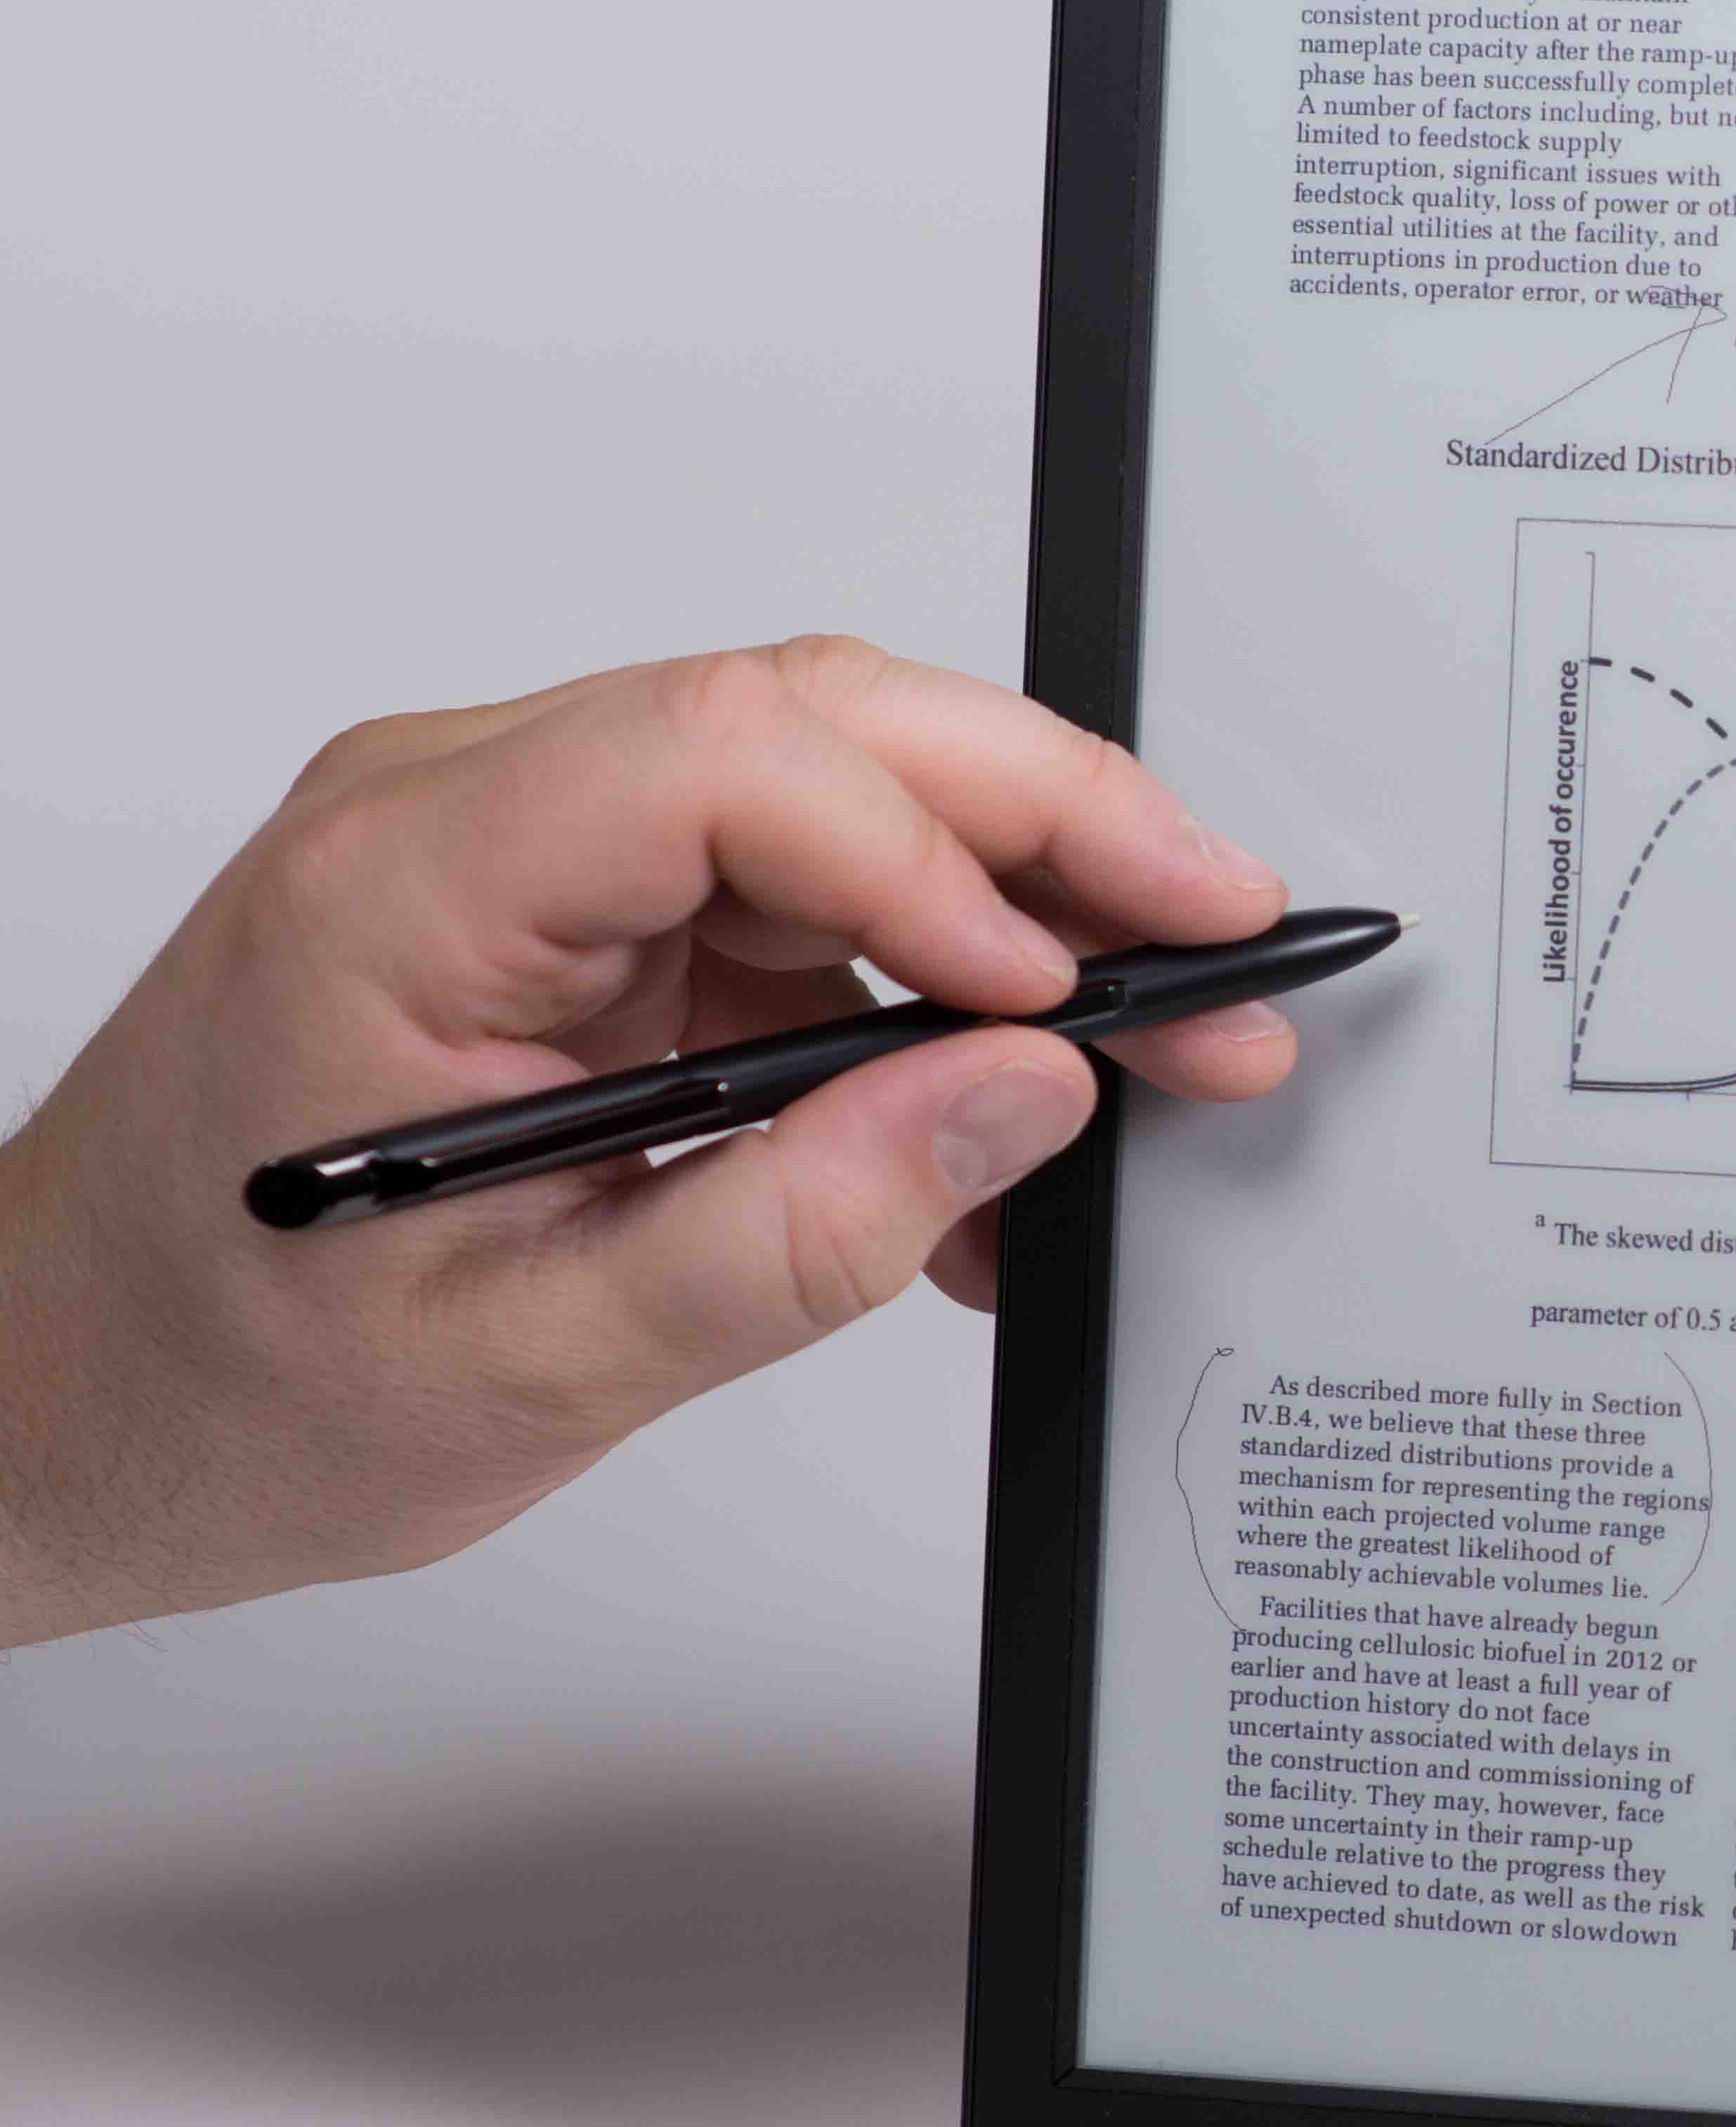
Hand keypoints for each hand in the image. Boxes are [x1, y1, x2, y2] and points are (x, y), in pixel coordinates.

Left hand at [0, 638, 1298, 1646]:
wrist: (58, 1401)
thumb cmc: (218, 1383)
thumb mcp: (526, 1364)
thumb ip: (793, 1235)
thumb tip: (1021, 1095)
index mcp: (405, 883)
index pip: (729, 758)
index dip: (935, 857)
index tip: (1066, 1003)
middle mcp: (467, 811)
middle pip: (822, 725)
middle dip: (1059, 830)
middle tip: (1228, 950)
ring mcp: (529, 851)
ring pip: (847, 798)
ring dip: (1025, 920)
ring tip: (1162, 1062)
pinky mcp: (581, 915)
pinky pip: (804, 906)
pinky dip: (931, 1005)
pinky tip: (1002, 1130)